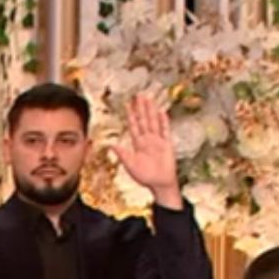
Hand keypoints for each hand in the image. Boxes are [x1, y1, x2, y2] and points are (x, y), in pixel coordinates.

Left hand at [110, 92, 182, 207]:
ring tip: (149, 99)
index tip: (128, 104)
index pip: (134, 126)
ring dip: (151, 110)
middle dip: (141, 108)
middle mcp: (148, 140)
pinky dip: (163, 122)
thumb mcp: (130, 165)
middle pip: (144, 120)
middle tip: (139, 95)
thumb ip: (122, 154)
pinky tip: (161, 112)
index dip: (131, 115)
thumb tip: (111, 145)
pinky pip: (165, 131)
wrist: (160, 184)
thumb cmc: (145, 176)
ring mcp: (158, 141)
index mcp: (138, 144)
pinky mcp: (167, 144)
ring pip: (153, 122)